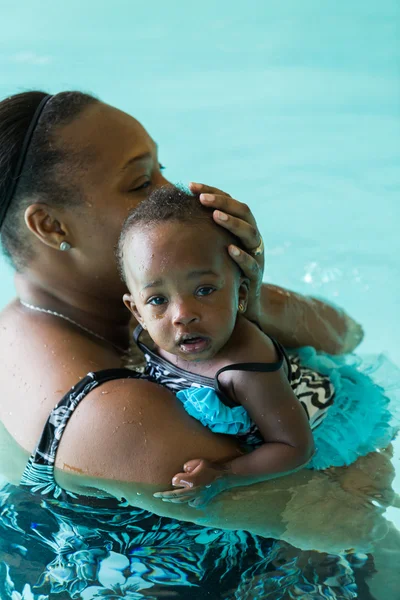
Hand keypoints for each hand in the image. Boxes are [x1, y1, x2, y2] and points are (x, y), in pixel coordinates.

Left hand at [153, 458, 226, 507]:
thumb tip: (181, 475)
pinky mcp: (203, 501)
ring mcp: (198, 498)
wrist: (224, 477)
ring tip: (167, 499)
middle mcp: (193, 492)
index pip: (174, 486)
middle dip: (166, 496)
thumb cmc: (210, 468)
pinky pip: (192, 504)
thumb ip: (188, 467)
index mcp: (191, 482)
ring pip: (182, 501)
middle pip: (175, 496)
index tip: (159, 490)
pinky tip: (186, 500)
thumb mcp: (198, 462)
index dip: (167, 488)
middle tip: (158, 496)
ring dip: (174, 500)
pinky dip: (188, 502)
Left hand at [190, 182, 263, 323]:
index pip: (229, 201)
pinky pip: (253, 263)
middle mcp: (251, 238)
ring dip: (233, 223)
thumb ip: (198, 232)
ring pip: (251, 234)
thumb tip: (167, 214)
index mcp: (240, 227)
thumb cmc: (220, 272)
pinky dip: (242, 256)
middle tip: (203, 199)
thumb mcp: (210, 249)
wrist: (241, 304)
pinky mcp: (257, 276)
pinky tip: (229, 249)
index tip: (190, 185)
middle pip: (243, 211)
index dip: (211, 191)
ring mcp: (257, 255)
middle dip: (223, 202)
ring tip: (216, 216)